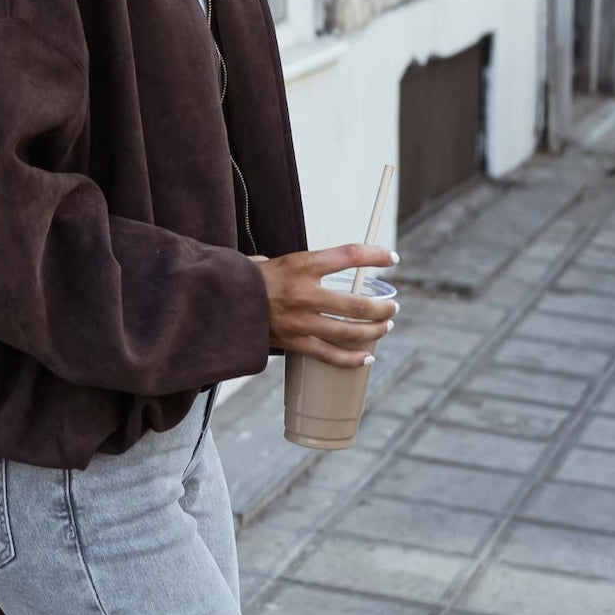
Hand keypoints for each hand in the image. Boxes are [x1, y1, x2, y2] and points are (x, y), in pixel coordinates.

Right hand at [252, 244, 398, 367]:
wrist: (221, 302)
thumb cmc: (251, 278)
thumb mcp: (278, 260)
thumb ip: (306, 265)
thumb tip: (331, 266)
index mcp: (301, 265)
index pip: (349, 255)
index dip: (375, 256)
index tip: (393, 258)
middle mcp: (303, 293)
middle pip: (357, 303)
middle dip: (382, 307)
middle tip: (393, 307)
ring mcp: (300, 321)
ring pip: (348, 332)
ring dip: (373, 331)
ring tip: (386, 327)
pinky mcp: (293, 342)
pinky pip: (329, 355)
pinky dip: (351, 358)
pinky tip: (367, 357)